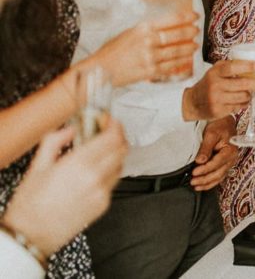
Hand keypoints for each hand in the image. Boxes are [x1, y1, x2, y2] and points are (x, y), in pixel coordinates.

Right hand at [3, 123, 126, 256]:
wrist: (31, 236)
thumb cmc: (30, 205)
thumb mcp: (37, 166)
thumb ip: (55, 141)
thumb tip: (70, 129)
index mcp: (78, 164)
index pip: (112, 137)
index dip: (114, 125)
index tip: (109, 121)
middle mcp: (95, 177)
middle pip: (121, 149)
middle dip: (117, 137)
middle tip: (106, 133)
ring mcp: (102, 192)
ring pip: (120, 165)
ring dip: (114, 154)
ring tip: (99, 153)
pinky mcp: (104, 205)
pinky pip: (113, 182)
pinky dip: (109, 172)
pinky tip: (94, 173)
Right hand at [86, 9, 199, 85]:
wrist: (100, 70)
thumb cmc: (113, 50)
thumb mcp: (129, 32)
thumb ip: (147, 29)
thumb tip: (167, 26)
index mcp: (143, 28)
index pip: (171, 19)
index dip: (186, 17)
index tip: (195, 16)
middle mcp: (148, 41)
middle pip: (178, 35)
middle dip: (191, 32)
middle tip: (196, 31)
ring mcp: (151, 57)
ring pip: (177, 51)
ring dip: (189, 48)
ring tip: (194, 45)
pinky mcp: (151, 71)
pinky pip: (172, 66)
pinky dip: (182, 63)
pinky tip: (187, 61)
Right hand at [182, 60, 254, 121]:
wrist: (192, 102)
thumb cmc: (209, 83)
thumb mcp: (215, 71)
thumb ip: (231, 67)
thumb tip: (254, 64)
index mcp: (215, 72)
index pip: (232, 68)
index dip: (246, 66)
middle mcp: (215, 85)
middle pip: (242, 84)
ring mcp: (216, 99)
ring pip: (243, 97)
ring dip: (249, 95)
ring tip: (248, 93)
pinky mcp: (218, 111)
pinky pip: (238, 107)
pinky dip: (242, 104)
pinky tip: (238, 101)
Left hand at [191, 117, 238, 190]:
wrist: (224, 122)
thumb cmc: (219, 126)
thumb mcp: (211, 134)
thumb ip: (206, 148)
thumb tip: (200, 161)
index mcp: (230, 151)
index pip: (217, 163)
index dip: (205, 169)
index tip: (194, 172)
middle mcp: (232, 158)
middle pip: (218, 173)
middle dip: (205, 179)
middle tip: (193, 181)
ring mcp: (229, 162)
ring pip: (219, 177)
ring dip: (207, 183)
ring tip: (196, 186)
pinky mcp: (225, 164)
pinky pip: (219, 176)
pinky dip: (211, 182)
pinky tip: (202, 185)